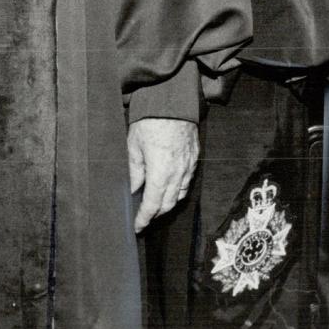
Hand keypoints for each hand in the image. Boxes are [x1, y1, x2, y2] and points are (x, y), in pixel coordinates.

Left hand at [127, 117, 197, 232]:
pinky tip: (170, 188)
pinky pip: (187, 182)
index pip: (152, 205)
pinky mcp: (194, 158)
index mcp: (160, 173)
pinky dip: (178, 190)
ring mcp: (188, 166)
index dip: (144, 218)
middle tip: (144, 217)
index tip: (137, 226)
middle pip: (167, 204)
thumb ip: (134, 171)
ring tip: (156, 205)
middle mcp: (177, 174)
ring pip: (179, 195)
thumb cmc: (149, 121)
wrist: (172, 102)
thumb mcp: (134, 146)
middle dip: (155, 214)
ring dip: (167, 204)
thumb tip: (133, 189)